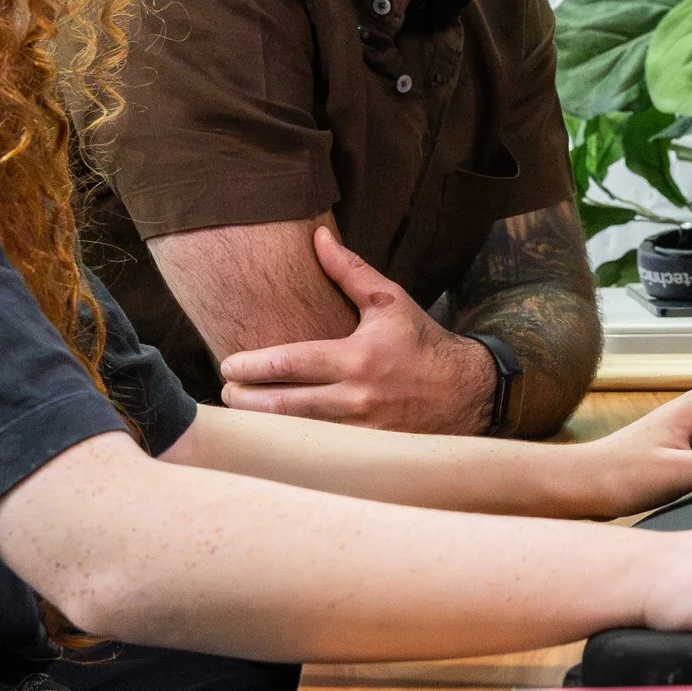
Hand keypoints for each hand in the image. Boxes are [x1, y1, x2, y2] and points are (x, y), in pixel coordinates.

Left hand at [218, 226, 495, 431]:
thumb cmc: (423, 342)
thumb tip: (317, 237)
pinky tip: (272, 437)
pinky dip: (292, 443)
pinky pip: (319, 450)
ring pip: (296, 434)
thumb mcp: (390, 301)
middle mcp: (356, 398)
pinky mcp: (366, 453)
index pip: (290, 363)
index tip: (228, 364)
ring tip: (240, 414)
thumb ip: (349, 272)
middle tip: (225, 393)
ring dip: (262, 426)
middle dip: (246, 401)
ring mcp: (361, 432)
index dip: (252, 366)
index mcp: (357, 357)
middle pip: (283, 406)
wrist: (466, 392)